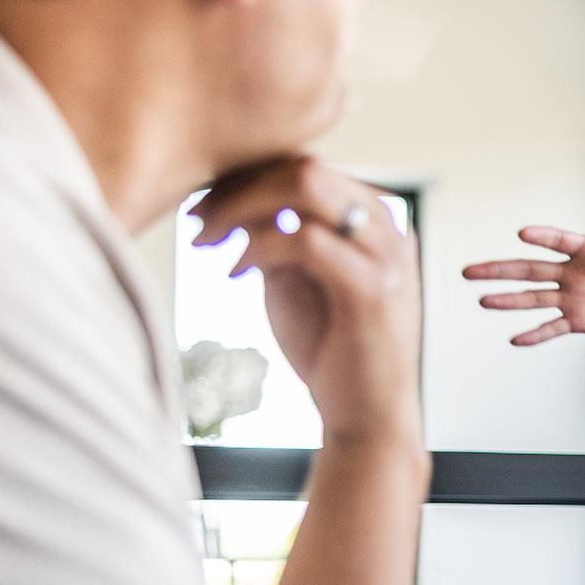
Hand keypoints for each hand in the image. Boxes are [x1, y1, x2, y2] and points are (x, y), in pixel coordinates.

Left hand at [190, 157, 420, 442]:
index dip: (247, 175)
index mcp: (375, 218)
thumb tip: (233, 199)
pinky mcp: (373, 289)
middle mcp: (389, 226)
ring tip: (205, 241)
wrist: (367, 418)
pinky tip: (234, 273)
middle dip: (238, 185)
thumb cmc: (331, 352)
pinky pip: (304, 240)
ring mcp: (387, 254)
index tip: (200, 203)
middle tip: (195, 220)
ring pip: (305, 187)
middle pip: (306, 166)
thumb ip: (280, 237)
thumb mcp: (298, 281)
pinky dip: (257, 249)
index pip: (308, 167)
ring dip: (241, 209)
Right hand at [463, 222, 584, 346]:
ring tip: (483, 301)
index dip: (544, 237)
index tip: (523, 233)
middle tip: (470, 271)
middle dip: (501, 270)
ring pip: (535, 298)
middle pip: (531, 269)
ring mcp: (573, 297)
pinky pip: (553, 328)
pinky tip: (515, 340)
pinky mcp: (579, 320)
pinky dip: (536, 335)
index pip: (561, 241)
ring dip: (509, 300)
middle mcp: (574, 272)